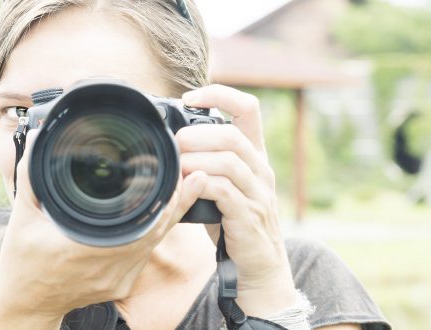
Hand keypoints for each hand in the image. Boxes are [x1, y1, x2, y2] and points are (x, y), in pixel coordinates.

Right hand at [0, 130, 206, 327]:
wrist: (26, 304)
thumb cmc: (22, 263)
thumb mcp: (22, 217)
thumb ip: (30, 177)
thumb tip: (38, 140)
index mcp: (87, 249)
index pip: (139, 224)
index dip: (164, 201)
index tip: (179, 176)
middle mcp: (109, 266)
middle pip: (157, 231)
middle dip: (178, 202)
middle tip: (195, 175)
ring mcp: (118, 278)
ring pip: (155, 243)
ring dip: (170, 215)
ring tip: (187, 188)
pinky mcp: (121, 284)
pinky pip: (145, 254)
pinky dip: (155, 232)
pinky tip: (163, 213)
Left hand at [178, 84, 296, 315]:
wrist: (259, 266)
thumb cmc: (233, 223)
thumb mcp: (224, 186)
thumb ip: (206, 163)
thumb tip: (169, 144)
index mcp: (255, 155)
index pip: (248, 108)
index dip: (220, 94)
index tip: (189, 98)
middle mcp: (261, 169)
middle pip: (232, 134)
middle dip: (197, 134)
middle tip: (174, 144)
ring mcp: (258, 192)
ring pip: (228, 160)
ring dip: (195, 159)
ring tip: (176, 166)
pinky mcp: (248, 215)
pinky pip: (224, 190)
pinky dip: (201, 184)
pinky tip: (187, 186)